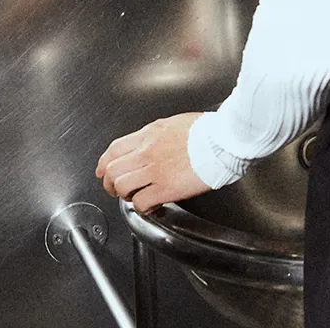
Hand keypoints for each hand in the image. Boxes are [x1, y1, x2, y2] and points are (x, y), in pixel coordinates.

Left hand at [96, 112, 210, 212]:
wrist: (225, 140)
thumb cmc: (210, 130)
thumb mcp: (177, 122)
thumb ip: (159, 134)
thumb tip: (152, 142)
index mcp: (151, 133)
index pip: (114, 149)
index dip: (104, 163)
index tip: (104, 170)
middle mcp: (148, 150)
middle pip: (112, 170)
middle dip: (110, 183)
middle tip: (117, 189)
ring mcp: (155, 169)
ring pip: (122, 186)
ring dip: (126, 195)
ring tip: (136, 197)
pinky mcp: (166, 187)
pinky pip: (141, 202)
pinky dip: (142, 207)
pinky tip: (151, 205)